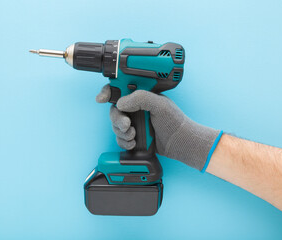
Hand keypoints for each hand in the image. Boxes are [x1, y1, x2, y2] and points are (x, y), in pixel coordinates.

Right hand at [96, 84, 221, 170]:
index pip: (120, 89)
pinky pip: (120, 139)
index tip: (101, 98)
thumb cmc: (175, 121)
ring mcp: (134, 122)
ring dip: (121, 132)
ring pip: (115, 126)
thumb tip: (121, 102)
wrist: (180, 142)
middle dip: (117, 119)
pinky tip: (134, 143)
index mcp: (140, 96)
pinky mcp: (133, 136)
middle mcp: (135, 108)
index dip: (108, 92)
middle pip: (114, 110)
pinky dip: (124, 142)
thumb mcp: (160, 104)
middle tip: (127, 125)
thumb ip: (141, 98)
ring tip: (134, 135)